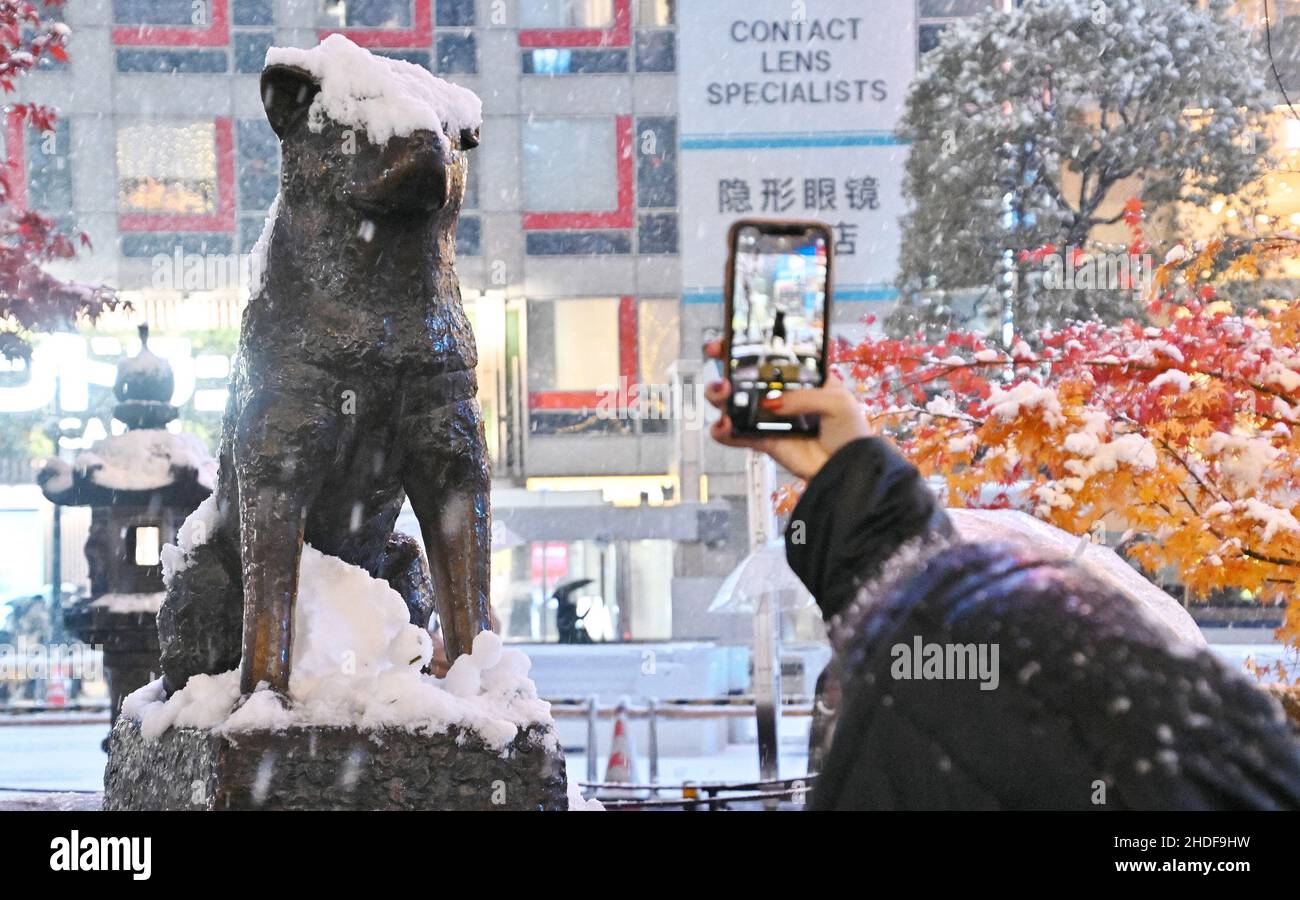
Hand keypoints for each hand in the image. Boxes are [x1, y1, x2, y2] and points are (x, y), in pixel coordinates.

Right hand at [703, 340, 871, 481]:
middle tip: (723, 374)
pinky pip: (735, 435)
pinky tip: (725, 425)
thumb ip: (802, 396)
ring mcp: (768, 418)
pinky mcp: (762, 441)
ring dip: (718, 397)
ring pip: (731, 404)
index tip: (725, 342)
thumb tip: (771, 402)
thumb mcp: (836, 401)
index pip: (767, 357)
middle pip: (741, 378)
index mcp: (797, 377)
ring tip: (724, 396)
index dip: (744, 348)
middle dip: (723, 371)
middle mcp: (779, 395)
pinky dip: (722, 431)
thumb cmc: (849, 430)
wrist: (848, 468)